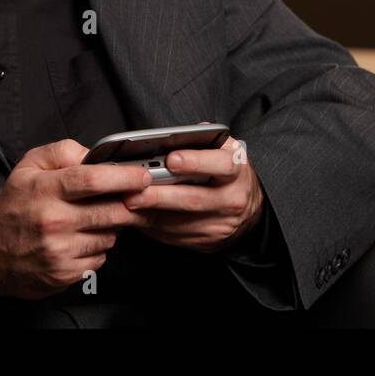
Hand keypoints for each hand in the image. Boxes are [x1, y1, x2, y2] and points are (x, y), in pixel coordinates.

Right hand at [0, 138, 150, 300]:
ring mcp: (59, 251)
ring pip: (109, 235)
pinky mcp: (64, 274)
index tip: (142, 175)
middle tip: (133, 198)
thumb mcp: (28, 167)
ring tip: (90, 220)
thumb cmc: (13, 207)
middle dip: (129, 204)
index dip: (124, 177)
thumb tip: (94, 154)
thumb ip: (62, 151)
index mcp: (45, 190)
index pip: (93, 179)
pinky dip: (97, 248)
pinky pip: (99, 258)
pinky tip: (80, 240)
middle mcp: (53, 221)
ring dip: (110, 227)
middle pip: (111, 211)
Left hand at [120, 136, 262, 252]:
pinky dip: (151, 225)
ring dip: (150, 212)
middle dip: (161, 195)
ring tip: (126, 202)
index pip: (221, 165)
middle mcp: (231, 199)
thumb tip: (178, 134)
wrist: (247, 213)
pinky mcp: (204, 241)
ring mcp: (218, 225)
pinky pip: (173, 234)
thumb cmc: (228, 175)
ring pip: (180, 221)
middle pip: (194, 199)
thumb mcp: (226, 152)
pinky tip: (135, 216)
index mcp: (237, 171)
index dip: (196, 162)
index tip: (171, 159)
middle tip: (134, 190)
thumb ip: (205, 140)